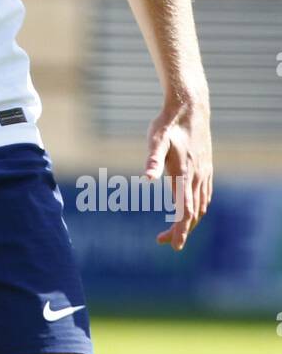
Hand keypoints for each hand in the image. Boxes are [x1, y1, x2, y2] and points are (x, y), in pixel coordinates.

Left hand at [145, 94, 212, 251]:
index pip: (185, 211)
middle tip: (162, 241)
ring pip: (201, 206)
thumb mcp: (156, 139)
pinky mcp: (206, 167)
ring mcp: (204, 172)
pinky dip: (198, 208)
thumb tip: (146, 179)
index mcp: (184, 174)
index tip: (174, 246)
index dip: (180, 231)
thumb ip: (152, 159)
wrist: (190, 106)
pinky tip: (189, 209)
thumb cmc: (168, 123)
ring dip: (189, 221)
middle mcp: (197, 177)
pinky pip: (205, 195)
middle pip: (193, 213)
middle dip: (180, 231)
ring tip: (172, 229)